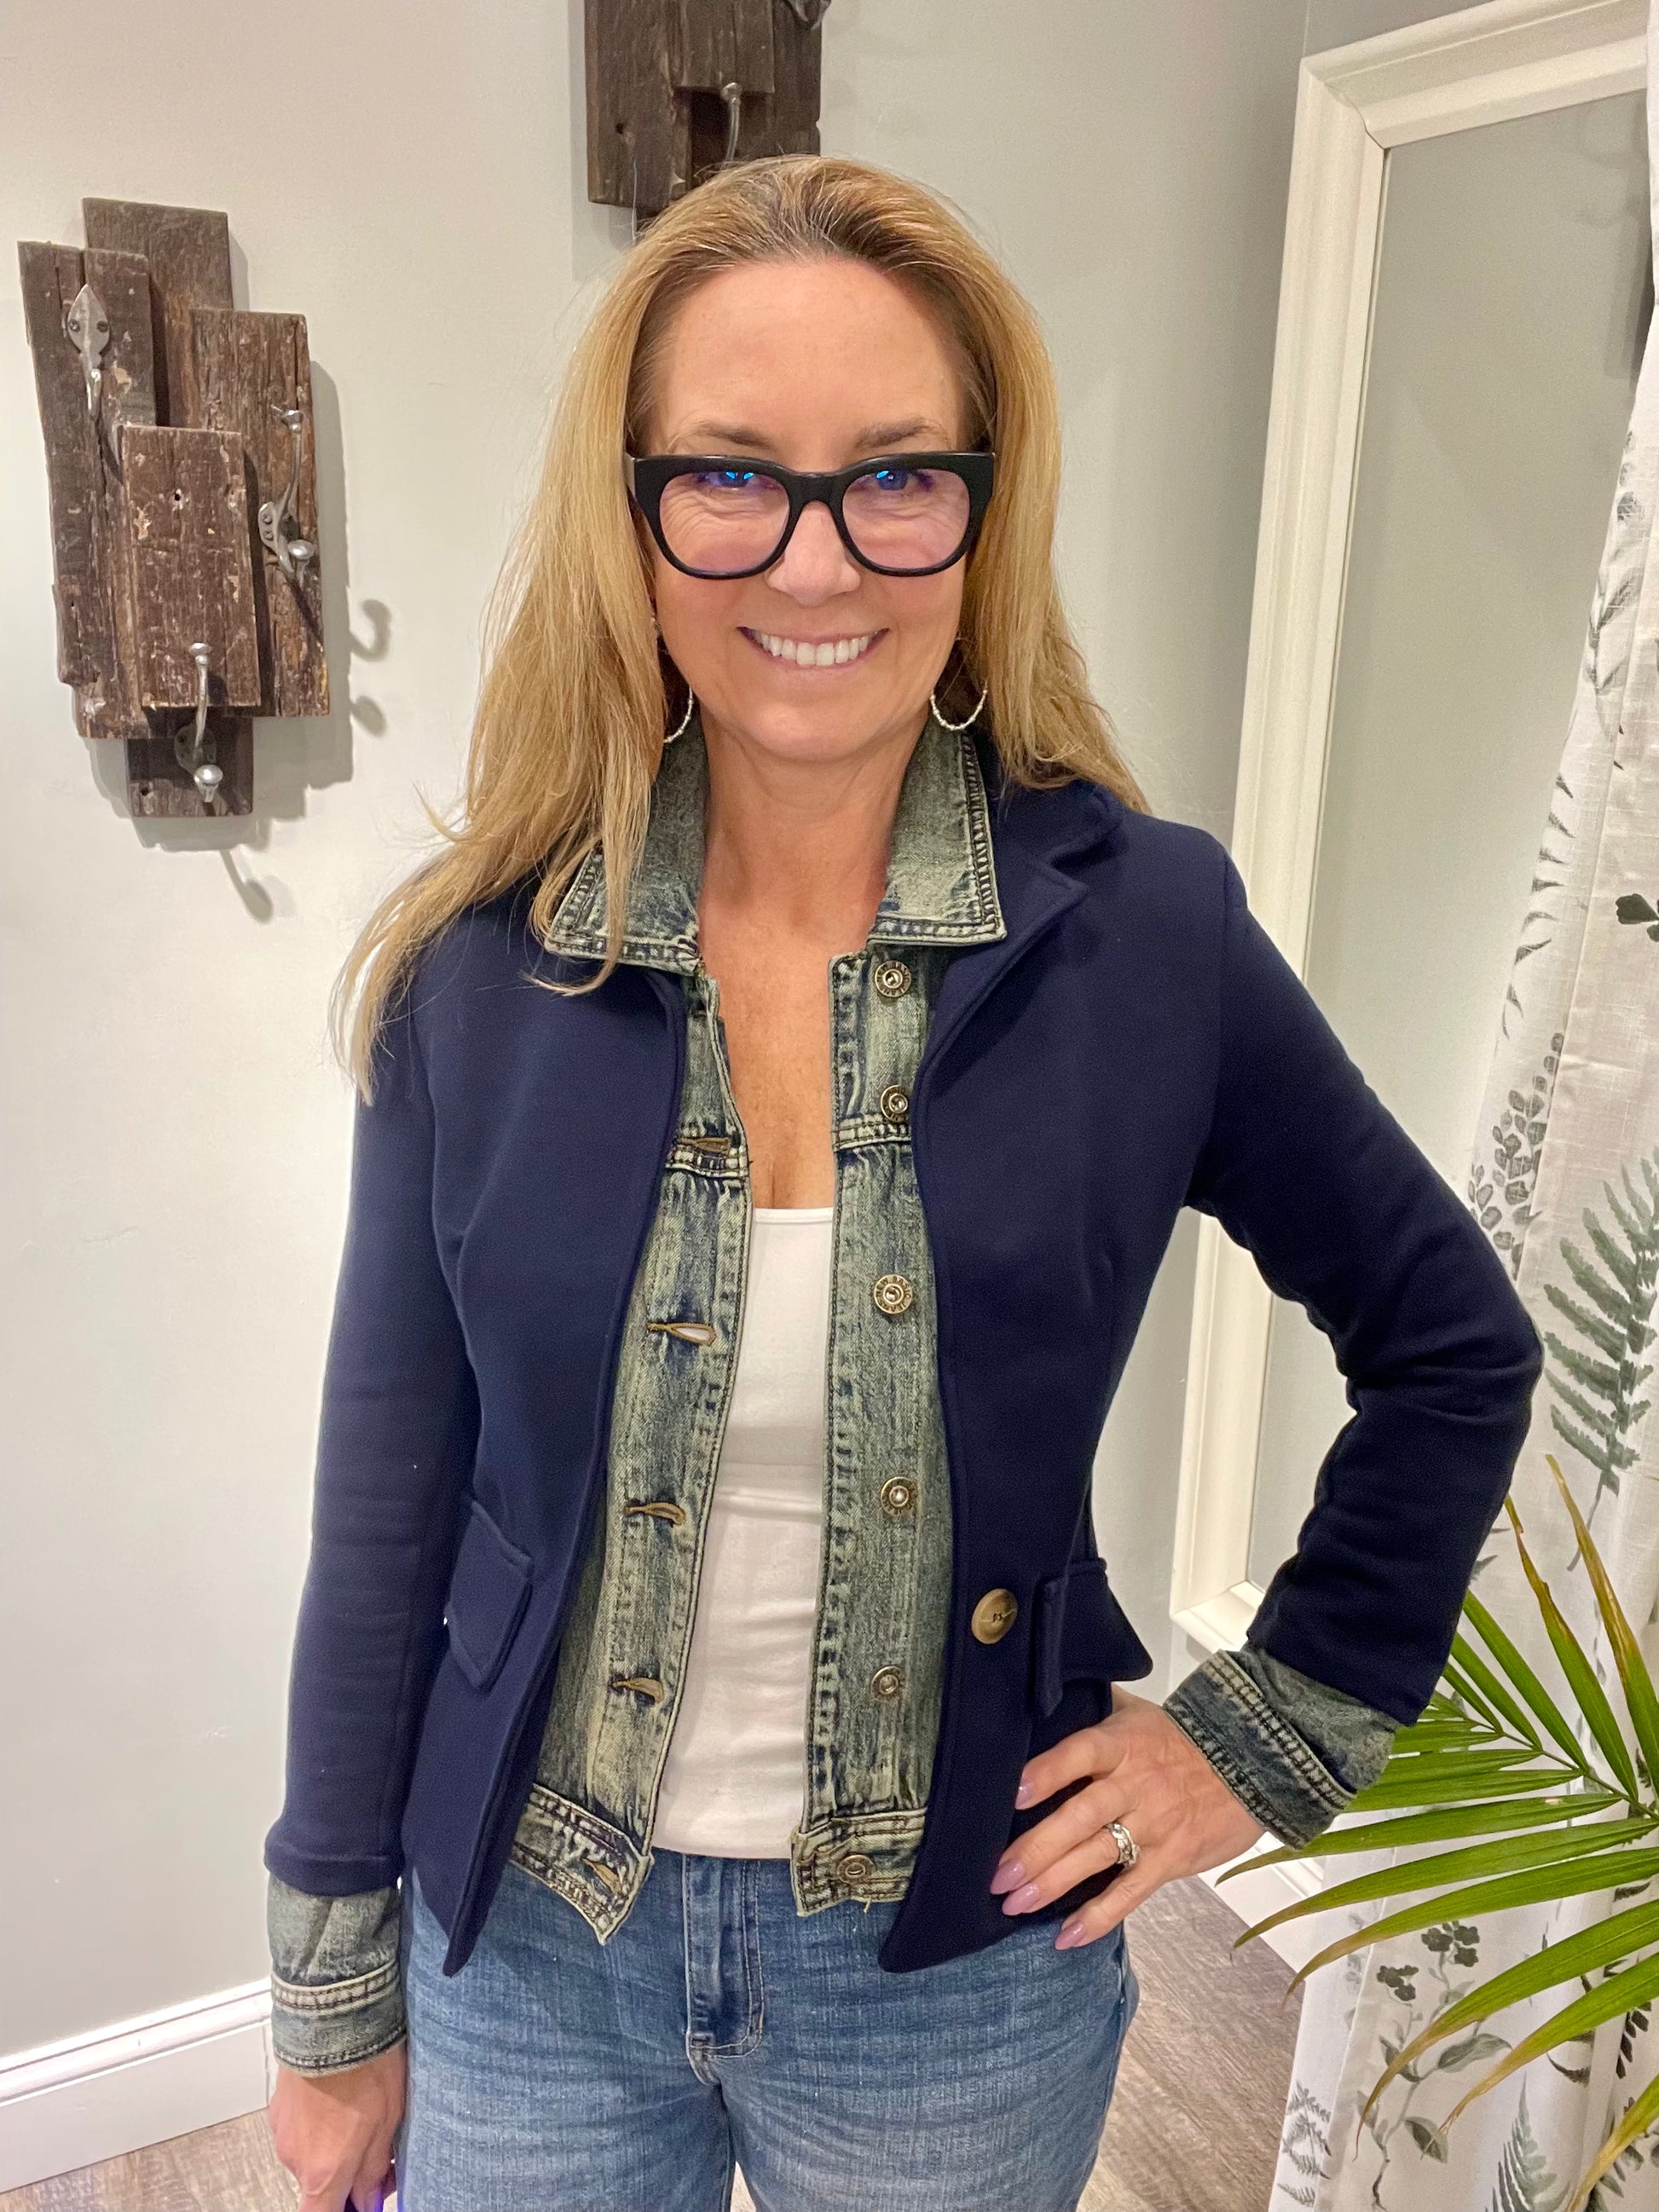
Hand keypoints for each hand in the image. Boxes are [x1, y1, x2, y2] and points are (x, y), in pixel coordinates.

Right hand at [267, 2041, 404, 2211]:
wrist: (335, 2017)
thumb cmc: (367, 2064)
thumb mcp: (388, 2122)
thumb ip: (373, 2169)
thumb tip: (367, 2197)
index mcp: (324, 2171)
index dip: (341, 2211)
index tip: (360, 2202)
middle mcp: (296, 2158)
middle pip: (319, 2182)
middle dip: (345, 2170)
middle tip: (376, 2145)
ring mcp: (283, 2130)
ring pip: (310, 2151)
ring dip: (331, 2141)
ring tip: (361, 2107)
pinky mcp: (278, 2106)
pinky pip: (300, 2125)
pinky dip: (318, 2119)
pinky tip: (340, 2093)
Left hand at [989, 1689, 1264, 1948]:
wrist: (1254, 1762)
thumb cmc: (1182, 1738)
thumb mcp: (1137, 1712)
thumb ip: (1093, 1707)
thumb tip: (1048, 1695)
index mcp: (1122, 1745)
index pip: (1079, 1754)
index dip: (1047, 1773)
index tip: (1013, 1793)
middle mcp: (1134, 1785)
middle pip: (1079, 1817)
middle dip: (1036, 1848)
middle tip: (998, 1875)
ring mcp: (1153, 1825)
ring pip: (1097, 1856)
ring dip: (1054, 1882)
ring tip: (1016, 1902)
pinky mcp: (1171, 1859)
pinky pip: (1130, 1892)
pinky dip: (1098, 1916)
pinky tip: (1067, 1935)